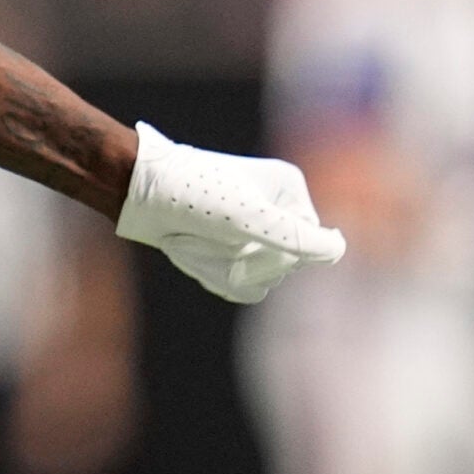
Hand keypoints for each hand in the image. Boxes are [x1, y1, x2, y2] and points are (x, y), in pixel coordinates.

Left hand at [115, 122, 345, 302]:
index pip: (309, 244)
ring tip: (191, 241)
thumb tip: (340, 250)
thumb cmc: (189, 194)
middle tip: (206, 235)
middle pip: (284, 265)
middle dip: (242, 259)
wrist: (133, 191)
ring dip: (222, 267)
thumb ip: (296, 237)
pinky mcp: (227, 245)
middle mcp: (275, 208)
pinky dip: (212, 273)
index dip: (275, 251)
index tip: (240, 233)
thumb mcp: (247, 217)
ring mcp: (250, 229)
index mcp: (288, 190)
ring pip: (259, 278)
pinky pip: (239, 283)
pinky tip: (188, 252)